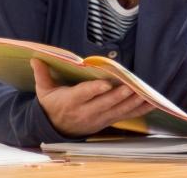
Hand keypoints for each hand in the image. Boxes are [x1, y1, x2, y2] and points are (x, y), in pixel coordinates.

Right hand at [31, 59, 153, 136]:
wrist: (54, 129)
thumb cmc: (52, 105)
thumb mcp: (44, 90)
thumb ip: (42, 74)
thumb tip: (35, 58)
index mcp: (70, 102)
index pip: (83, 95)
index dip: (94, 90)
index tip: (105, 84)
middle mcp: (85, 112)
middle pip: (104, 104)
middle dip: (118, 96)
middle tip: (131, 87)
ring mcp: (98, 119)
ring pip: (117, 111)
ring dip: (132, 103)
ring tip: (145, 94)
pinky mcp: (107, 121)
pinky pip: (125, 116)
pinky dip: (138, 110)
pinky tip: (151, 103)